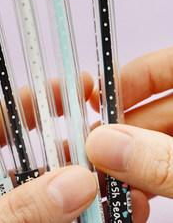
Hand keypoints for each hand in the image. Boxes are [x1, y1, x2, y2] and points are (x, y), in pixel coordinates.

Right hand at [87, 47, 172, 213]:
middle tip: (91, 143)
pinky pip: (167, 168)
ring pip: (159, 141)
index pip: (171, 65)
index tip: (100, 94)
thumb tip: (104, 143)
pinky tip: (128, 190)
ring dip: (129, 156)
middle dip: (122, 124)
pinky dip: (147, 177)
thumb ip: (163, 162)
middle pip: (157, 106)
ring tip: (102, 172)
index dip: (134, 73)